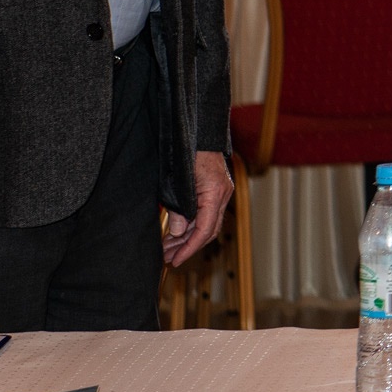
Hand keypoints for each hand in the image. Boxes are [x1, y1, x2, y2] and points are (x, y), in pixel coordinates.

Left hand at [163, 152, 231, 266]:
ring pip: (208, 223)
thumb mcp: (176, 183)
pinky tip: (177, 231)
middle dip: (188, 246)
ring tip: (168, 247)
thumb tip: (178, 232)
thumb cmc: (186, 153)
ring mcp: (222, 192)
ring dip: (188, 237)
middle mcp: (223, 194)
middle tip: (167, 257)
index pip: (205, 230)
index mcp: (215, 193)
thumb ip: (179, 209)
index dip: (190, 248)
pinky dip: (192, 225)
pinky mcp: (216, 190)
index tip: (175, 260)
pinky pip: (207, 214)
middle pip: (208, 230)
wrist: (198, 132)